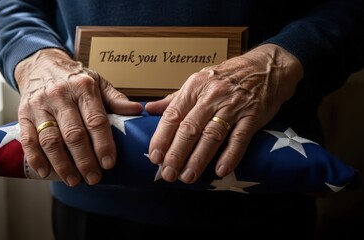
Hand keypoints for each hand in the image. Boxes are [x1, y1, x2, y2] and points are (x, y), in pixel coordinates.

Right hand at [14, 48, 142, 185]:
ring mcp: (40, 105)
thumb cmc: (74, 77)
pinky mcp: (23, 114)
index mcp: (83, 87)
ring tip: (74, 180)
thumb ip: (115, 99)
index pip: (95, 120)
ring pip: (51, 140)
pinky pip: (28, 139)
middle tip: (94, 178)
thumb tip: (136, 111)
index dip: (103, 144)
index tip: (109, 163)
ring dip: (62, 164)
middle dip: (85, 160)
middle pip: (73, 134)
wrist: (41, 63)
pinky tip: (46, 172)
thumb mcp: (97, 81)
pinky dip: (36, 158)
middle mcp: (60, 95)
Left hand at [145, 44, 302, 183]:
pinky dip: (230, 155)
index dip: (162, 137)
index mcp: (194, 87)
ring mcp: (233, 106)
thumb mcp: (198, 81)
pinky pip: (240, 138)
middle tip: (168, 173)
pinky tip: (221, 171)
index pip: (173, 115)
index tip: (154, 156)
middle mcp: (212, 96)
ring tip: (188, 176)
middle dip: (176, 153)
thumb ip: (174, 98)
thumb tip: (149, 109)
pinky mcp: (253, 115)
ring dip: (198, 159)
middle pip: (190, 128)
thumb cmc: (228, 76)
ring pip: (212, 135)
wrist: (266, 67)